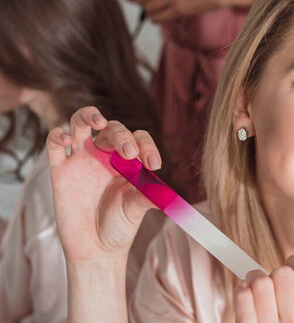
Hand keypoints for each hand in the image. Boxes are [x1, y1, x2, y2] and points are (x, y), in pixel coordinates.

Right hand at [47, 106, 160, 263]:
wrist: (95, 250)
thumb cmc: (120, 227)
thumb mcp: (137, 209)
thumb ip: (149, 196)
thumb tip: (169, 193)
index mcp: (128, 161)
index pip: (138, 138)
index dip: (147, 145)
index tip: (153, 165)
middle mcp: (105, 155)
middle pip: (113, 129)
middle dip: (123, 136)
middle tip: (130, 154)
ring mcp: (82, 160)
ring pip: (81, 123)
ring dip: (89, 115)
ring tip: (99, 122)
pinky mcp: (60, 171)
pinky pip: (53, 143)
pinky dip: (57, 135)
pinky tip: (67, 140)